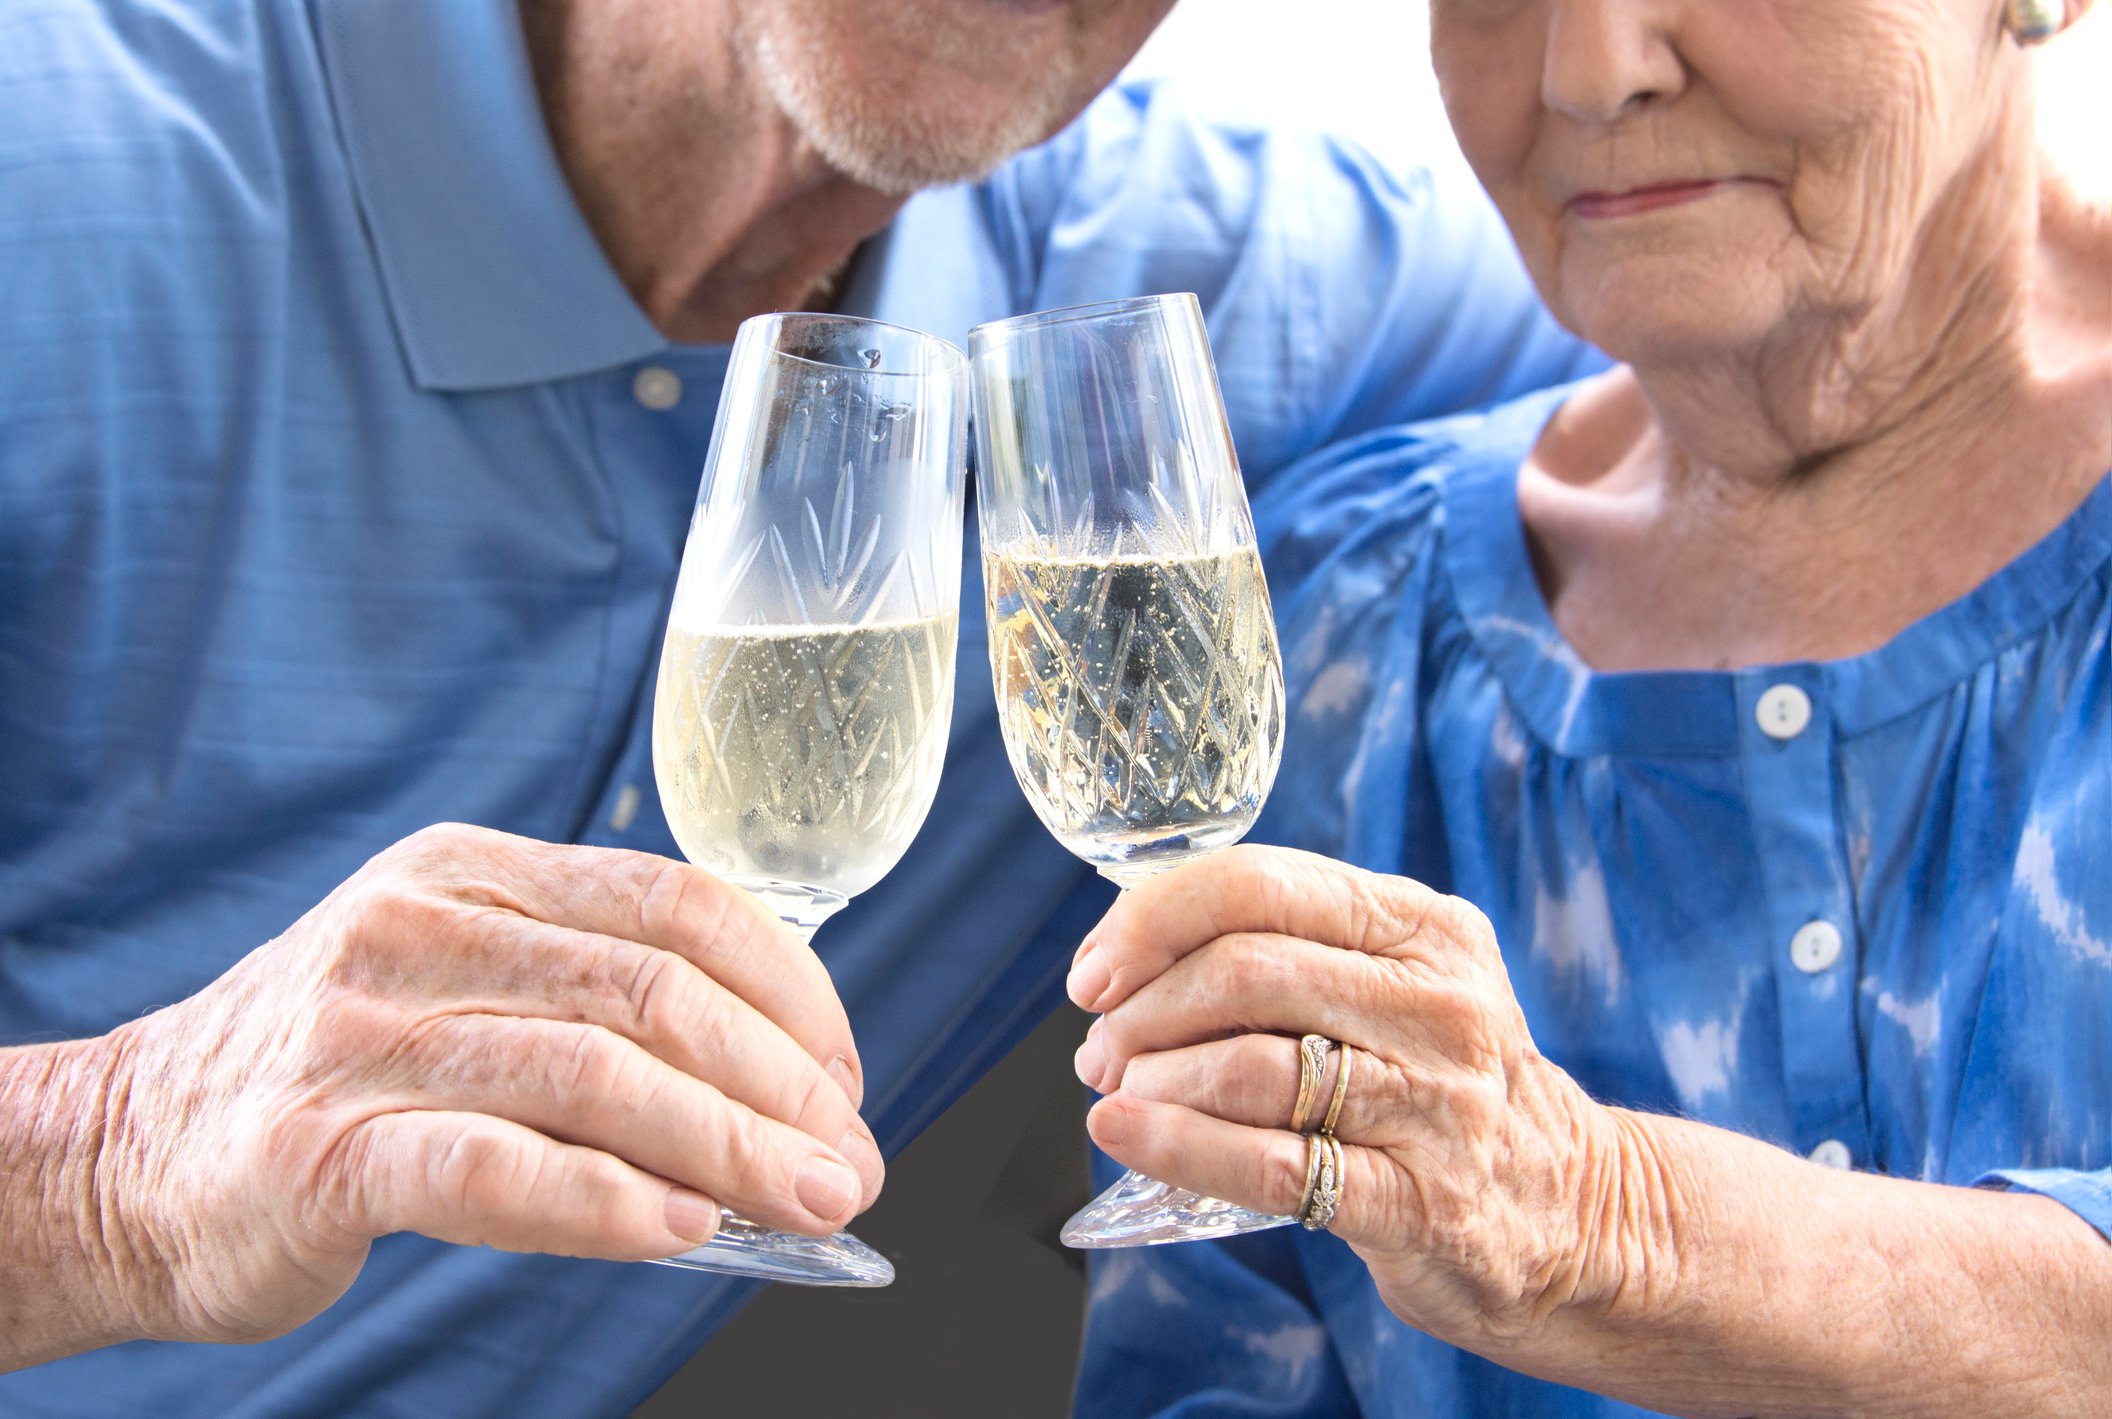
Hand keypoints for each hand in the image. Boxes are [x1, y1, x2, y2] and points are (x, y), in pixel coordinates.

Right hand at [82, 823, 883, 1344]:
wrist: (128, 1157)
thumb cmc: (339, 1082)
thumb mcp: (463, 991)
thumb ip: (594, 1015)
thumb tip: (780, 1104)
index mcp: (475, 875)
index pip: (675, 903)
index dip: (787, 990)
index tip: (844, 1075)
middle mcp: (420, 929)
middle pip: (651, 990)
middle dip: (777, 1084)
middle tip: (847, 1162)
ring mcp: (362, 1034)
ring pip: (590, 1072)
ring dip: (724, 1146)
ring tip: (804, 1203)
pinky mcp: (317, 1148)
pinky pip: (491, 1165)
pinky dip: (602, 1200)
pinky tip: (682, 1233)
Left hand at [1067, 845, 1625, 1351]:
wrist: (1570, 1213)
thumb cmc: (1438, 1086)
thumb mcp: (1395, 986)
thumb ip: (1291, 951)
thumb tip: (1130, 947)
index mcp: (1423, 928)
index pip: (1260, 884)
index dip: (1153, 918)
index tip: (1095, 967)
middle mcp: (1439, 1003)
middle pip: (1247, 969)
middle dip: (1143, 1006)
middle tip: (1098, 1045)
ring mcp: (1436, 1104)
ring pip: (1253, 1064)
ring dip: (1153, 1077)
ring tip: (1116, 1092)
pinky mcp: (1422, 1202)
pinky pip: (1273, 1164)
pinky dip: (1179, 1145)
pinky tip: (1125, 1132)